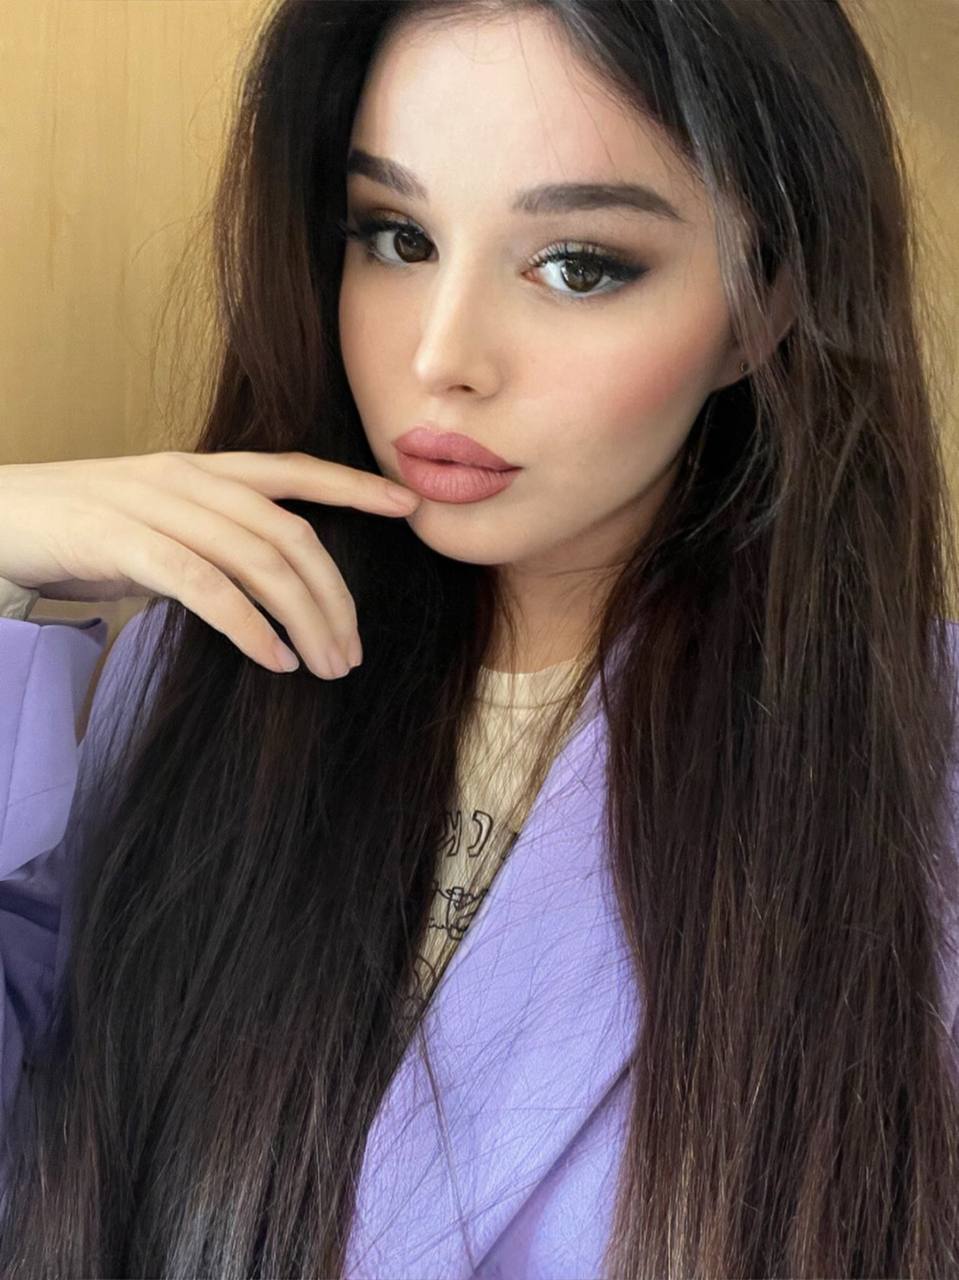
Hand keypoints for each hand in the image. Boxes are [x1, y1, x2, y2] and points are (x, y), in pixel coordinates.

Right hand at [0, 450, 420, 678]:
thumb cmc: (83, 532)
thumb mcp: (161, 526)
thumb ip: (216, 542)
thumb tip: (270, 587)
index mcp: (202, 470)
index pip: (294, 472)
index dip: (354, 486)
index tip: (408, 506)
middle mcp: (188, 478)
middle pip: (290, 535)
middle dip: (334, 596)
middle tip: (355, 651)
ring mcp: (156, 506)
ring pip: (258, 561)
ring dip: (304, 620)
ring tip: (329, 666)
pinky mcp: (123, 542)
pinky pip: (204, 586)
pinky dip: (249, 627)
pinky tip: (276, 660)